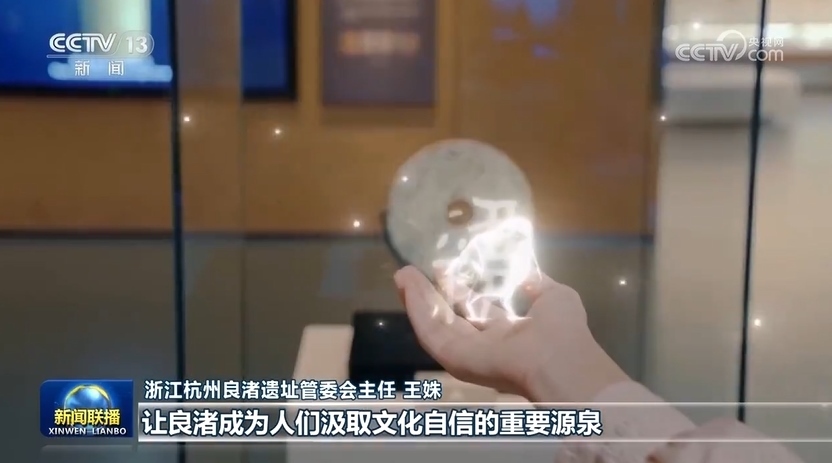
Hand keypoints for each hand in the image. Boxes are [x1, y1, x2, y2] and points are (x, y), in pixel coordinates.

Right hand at [394, 265, 627, 402]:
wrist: (559, 359)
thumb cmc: (562, 330)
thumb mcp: (554, 296)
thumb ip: (536, 284)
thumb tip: (525, 271)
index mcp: (509, 332)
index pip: (477, 310)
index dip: (460, 289)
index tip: (446, 267)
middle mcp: (485, 344)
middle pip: (451, 318)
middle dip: (432, 294)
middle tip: (415, 272)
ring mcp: (467, 353)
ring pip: (435, 324)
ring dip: (418, 299)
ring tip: (403, 275)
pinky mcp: (453, 357)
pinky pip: (429, 331)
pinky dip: (416, 308)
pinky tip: (408, 286)